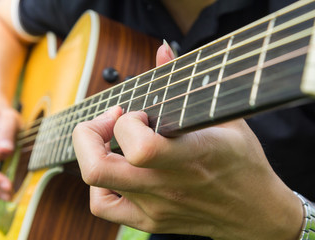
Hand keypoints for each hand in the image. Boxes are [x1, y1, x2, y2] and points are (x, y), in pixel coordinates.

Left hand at [72, 43, 302, 238]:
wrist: (254, 211)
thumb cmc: (243, 161)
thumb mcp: (224, 116)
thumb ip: (185, 81)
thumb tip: (161, 50)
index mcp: (191, 156)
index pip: (139, 146)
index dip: (125, 121)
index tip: (137, 112)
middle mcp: (167, 185)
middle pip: (96, 168)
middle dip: (88, 134)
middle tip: (108, 121)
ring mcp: (155, 206)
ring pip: (96, 184)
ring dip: (93, 153)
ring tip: (112, 142)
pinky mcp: (150, 221)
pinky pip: (102, 207)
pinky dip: (98, 185)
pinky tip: (116, 171)